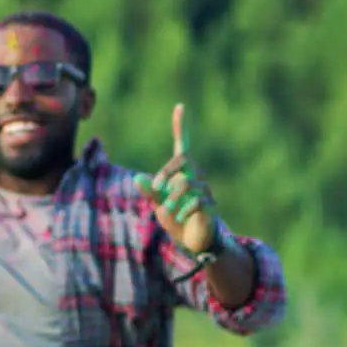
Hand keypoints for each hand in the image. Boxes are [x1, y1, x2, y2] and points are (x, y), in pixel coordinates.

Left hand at [134, 103, 217, 252]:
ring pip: (187, 183)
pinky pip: (196, 201)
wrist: (191, 240)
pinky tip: (178, 217)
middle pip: (183, 160)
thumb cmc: (175, 217)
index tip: (180, 106)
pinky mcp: (210, 204)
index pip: (183, 144)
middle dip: (165, 173)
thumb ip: (149, 192)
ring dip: (171, 199)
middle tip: (155, 190)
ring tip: (167, 211)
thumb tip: (136, 179)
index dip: (181, 126)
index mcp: (182, 172)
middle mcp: (195, 176)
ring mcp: (204, 189)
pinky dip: (182, 210)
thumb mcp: (157, 204)